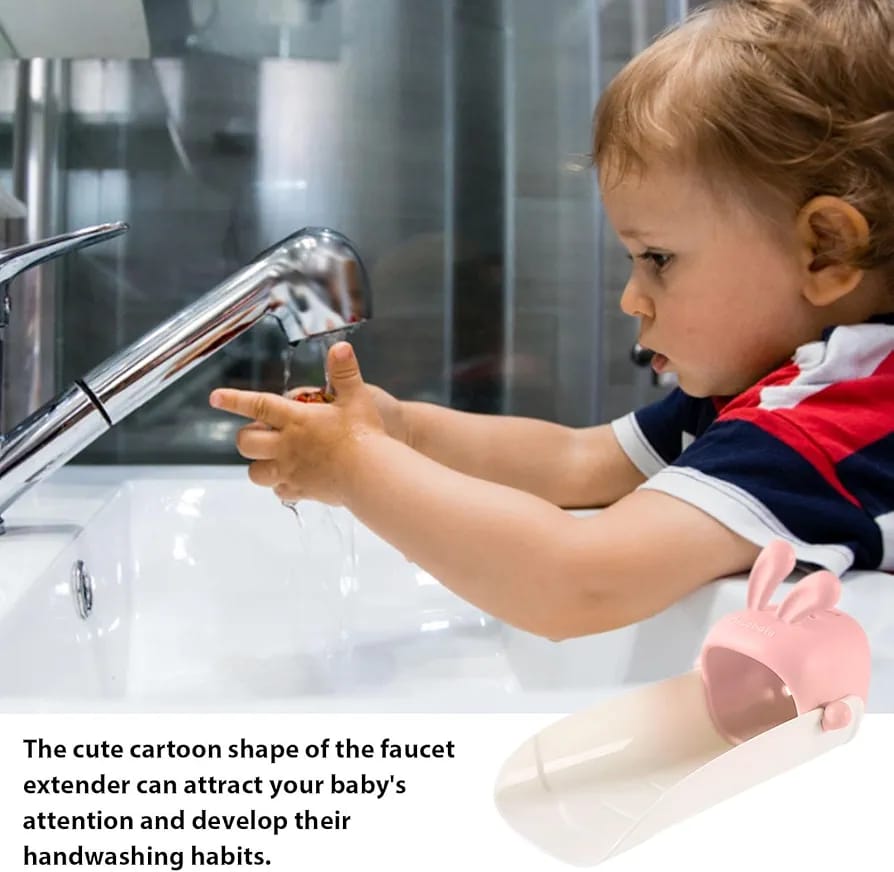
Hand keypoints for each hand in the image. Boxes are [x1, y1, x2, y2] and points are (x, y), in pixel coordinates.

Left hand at [209, 342, 385, 504]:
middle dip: (247, 438)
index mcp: (296, 419)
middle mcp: (287, 446)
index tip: (216, 397)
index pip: (257, 406)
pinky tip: (293, 479)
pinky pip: (279, 491)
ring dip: (259, 465)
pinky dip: (280, 485)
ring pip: (255, 472)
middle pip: (247, 443)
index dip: (234, 400)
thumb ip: (345, 372)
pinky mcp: (301, 490)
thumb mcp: (357, 398)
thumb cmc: (364, 435)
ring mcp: (291, 471)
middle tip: (260, 433)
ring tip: (272, 458)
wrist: (371, 475)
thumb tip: (340, 346)